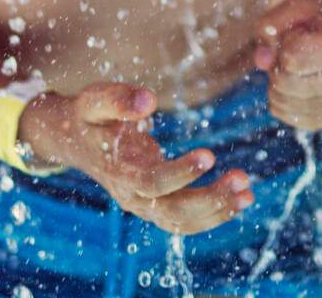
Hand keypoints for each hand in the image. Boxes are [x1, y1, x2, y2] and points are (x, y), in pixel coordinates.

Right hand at [24, 83, 253, 233]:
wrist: (73, 138)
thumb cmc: (87, 115)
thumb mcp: (93, 100)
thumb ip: (118, 99)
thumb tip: (148, 100)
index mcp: (116, 172)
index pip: (151, 183)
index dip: (180, 173)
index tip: (209, 155)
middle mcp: (129, 195)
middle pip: (172, 211)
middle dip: (209, 199)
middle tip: (242, 180)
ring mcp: (141, 204)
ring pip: (180, 222)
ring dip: (217, 211)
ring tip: (248, 194)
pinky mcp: (153, 204)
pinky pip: (183, 220)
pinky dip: (212, 215)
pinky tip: (238, 201)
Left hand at [252, 0, 321, 130]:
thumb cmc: (315, 22)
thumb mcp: (296, 9)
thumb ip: (272, 24)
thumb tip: (261, 60)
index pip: (292, 55)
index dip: (285, 42)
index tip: (299, 34)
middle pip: (285, 82)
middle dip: (277, 66)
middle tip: (289, 53)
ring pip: (282, 101)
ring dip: (275, 83)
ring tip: (292, 68)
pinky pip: (285, 116)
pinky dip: (279, 99)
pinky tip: (293, 84)